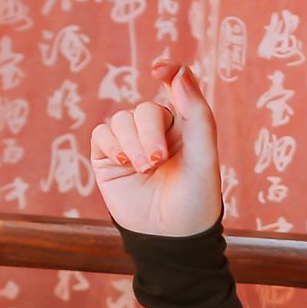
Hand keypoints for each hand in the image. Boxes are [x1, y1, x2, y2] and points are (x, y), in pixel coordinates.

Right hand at [89, 59, 221, 237]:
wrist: (171, 237)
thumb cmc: (196, 198)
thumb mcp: (204, 156)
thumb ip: (197, 113)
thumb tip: (178, 73)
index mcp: (185, 125)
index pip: (176, 84)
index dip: (169, 71)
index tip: (159, 70)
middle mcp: (156, 130)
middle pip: (144, 109)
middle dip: (148, 132)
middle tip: (157, 161)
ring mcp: (131, 143)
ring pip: (121, 120)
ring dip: (131, 143)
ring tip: (144, 169)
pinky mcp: (108, 158)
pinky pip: (102, 134)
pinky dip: (111, 144)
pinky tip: (123, 163)